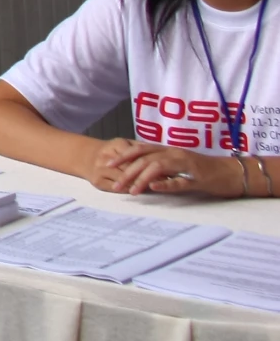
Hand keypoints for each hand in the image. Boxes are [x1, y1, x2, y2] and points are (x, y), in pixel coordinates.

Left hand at [92, 139, 245, 196]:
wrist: (232, 172)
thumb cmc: (204, 171)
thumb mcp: (178, 165)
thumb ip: (161, 164)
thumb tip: (139, 170)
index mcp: (169, 150)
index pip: (140, 149)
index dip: (123, 155)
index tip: (107, 164)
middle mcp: (174, 153)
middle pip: (145, 159)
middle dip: (127, 171)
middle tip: (116, 185)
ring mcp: (186, 164)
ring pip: (158, 168)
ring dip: (142, 179)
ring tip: (131, 191)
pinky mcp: (198, 178)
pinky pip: (179, 180)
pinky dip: (166, 183)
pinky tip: (154, 188)